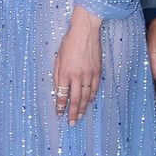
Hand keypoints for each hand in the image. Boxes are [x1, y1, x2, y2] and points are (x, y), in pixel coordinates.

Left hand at [53, 6, 102, 122]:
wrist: (85, 32)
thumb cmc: (69, 43)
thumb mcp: (58, 59)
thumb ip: (57, 76)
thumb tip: (58, 90)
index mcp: (64, 72)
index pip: (62, 95)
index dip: (60, 106)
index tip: (59, 114)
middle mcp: (77, 76)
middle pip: (75, 99)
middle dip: (72, 113)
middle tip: (71, 123)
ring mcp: (89, 74)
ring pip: (86, 96)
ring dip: (82, 108)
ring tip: (79, 117)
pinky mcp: (97, 71)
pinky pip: (95, 88)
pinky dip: (92, 97)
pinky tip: (89, 102)